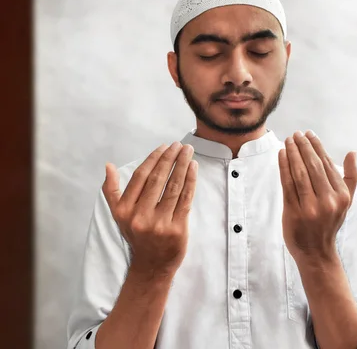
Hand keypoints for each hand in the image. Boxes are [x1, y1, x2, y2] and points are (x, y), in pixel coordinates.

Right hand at [102, 142, 197, 277]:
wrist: (151, 266)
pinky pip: (185, 199)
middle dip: (170, 158)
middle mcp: (140, 216)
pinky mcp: (177, 229)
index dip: (153, 159)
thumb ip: (112, 191)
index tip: (164, 147)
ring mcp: (159, 223)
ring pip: (173, 187)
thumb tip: (108, 166)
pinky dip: (191, 181)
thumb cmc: (137, 235)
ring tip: (188, 151)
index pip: (140, 177)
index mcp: (124, 210)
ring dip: (183, 165)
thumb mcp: (118, 215)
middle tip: (179, 145)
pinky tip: (194, 168)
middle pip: (158, 179)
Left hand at [278, 130, 356, 262]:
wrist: (317, 252)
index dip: (317, 147)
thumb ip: (350, 177)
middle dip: (304, 146)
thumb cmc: (330, 223)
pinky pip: (288, 184)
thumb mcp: (346, 201)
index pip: (327, 164)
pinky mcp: (294, 212)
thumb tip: (352, 153)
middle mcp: (329, 200)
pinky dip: (284, 167)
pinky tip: (281, 155)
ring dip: (293, 153)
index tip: (309, 134)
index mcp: (342, 195)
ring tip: (288, 141)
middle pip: (313, 166)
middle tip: (296, 134)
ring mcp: (311, 207)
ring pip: (300, 173)